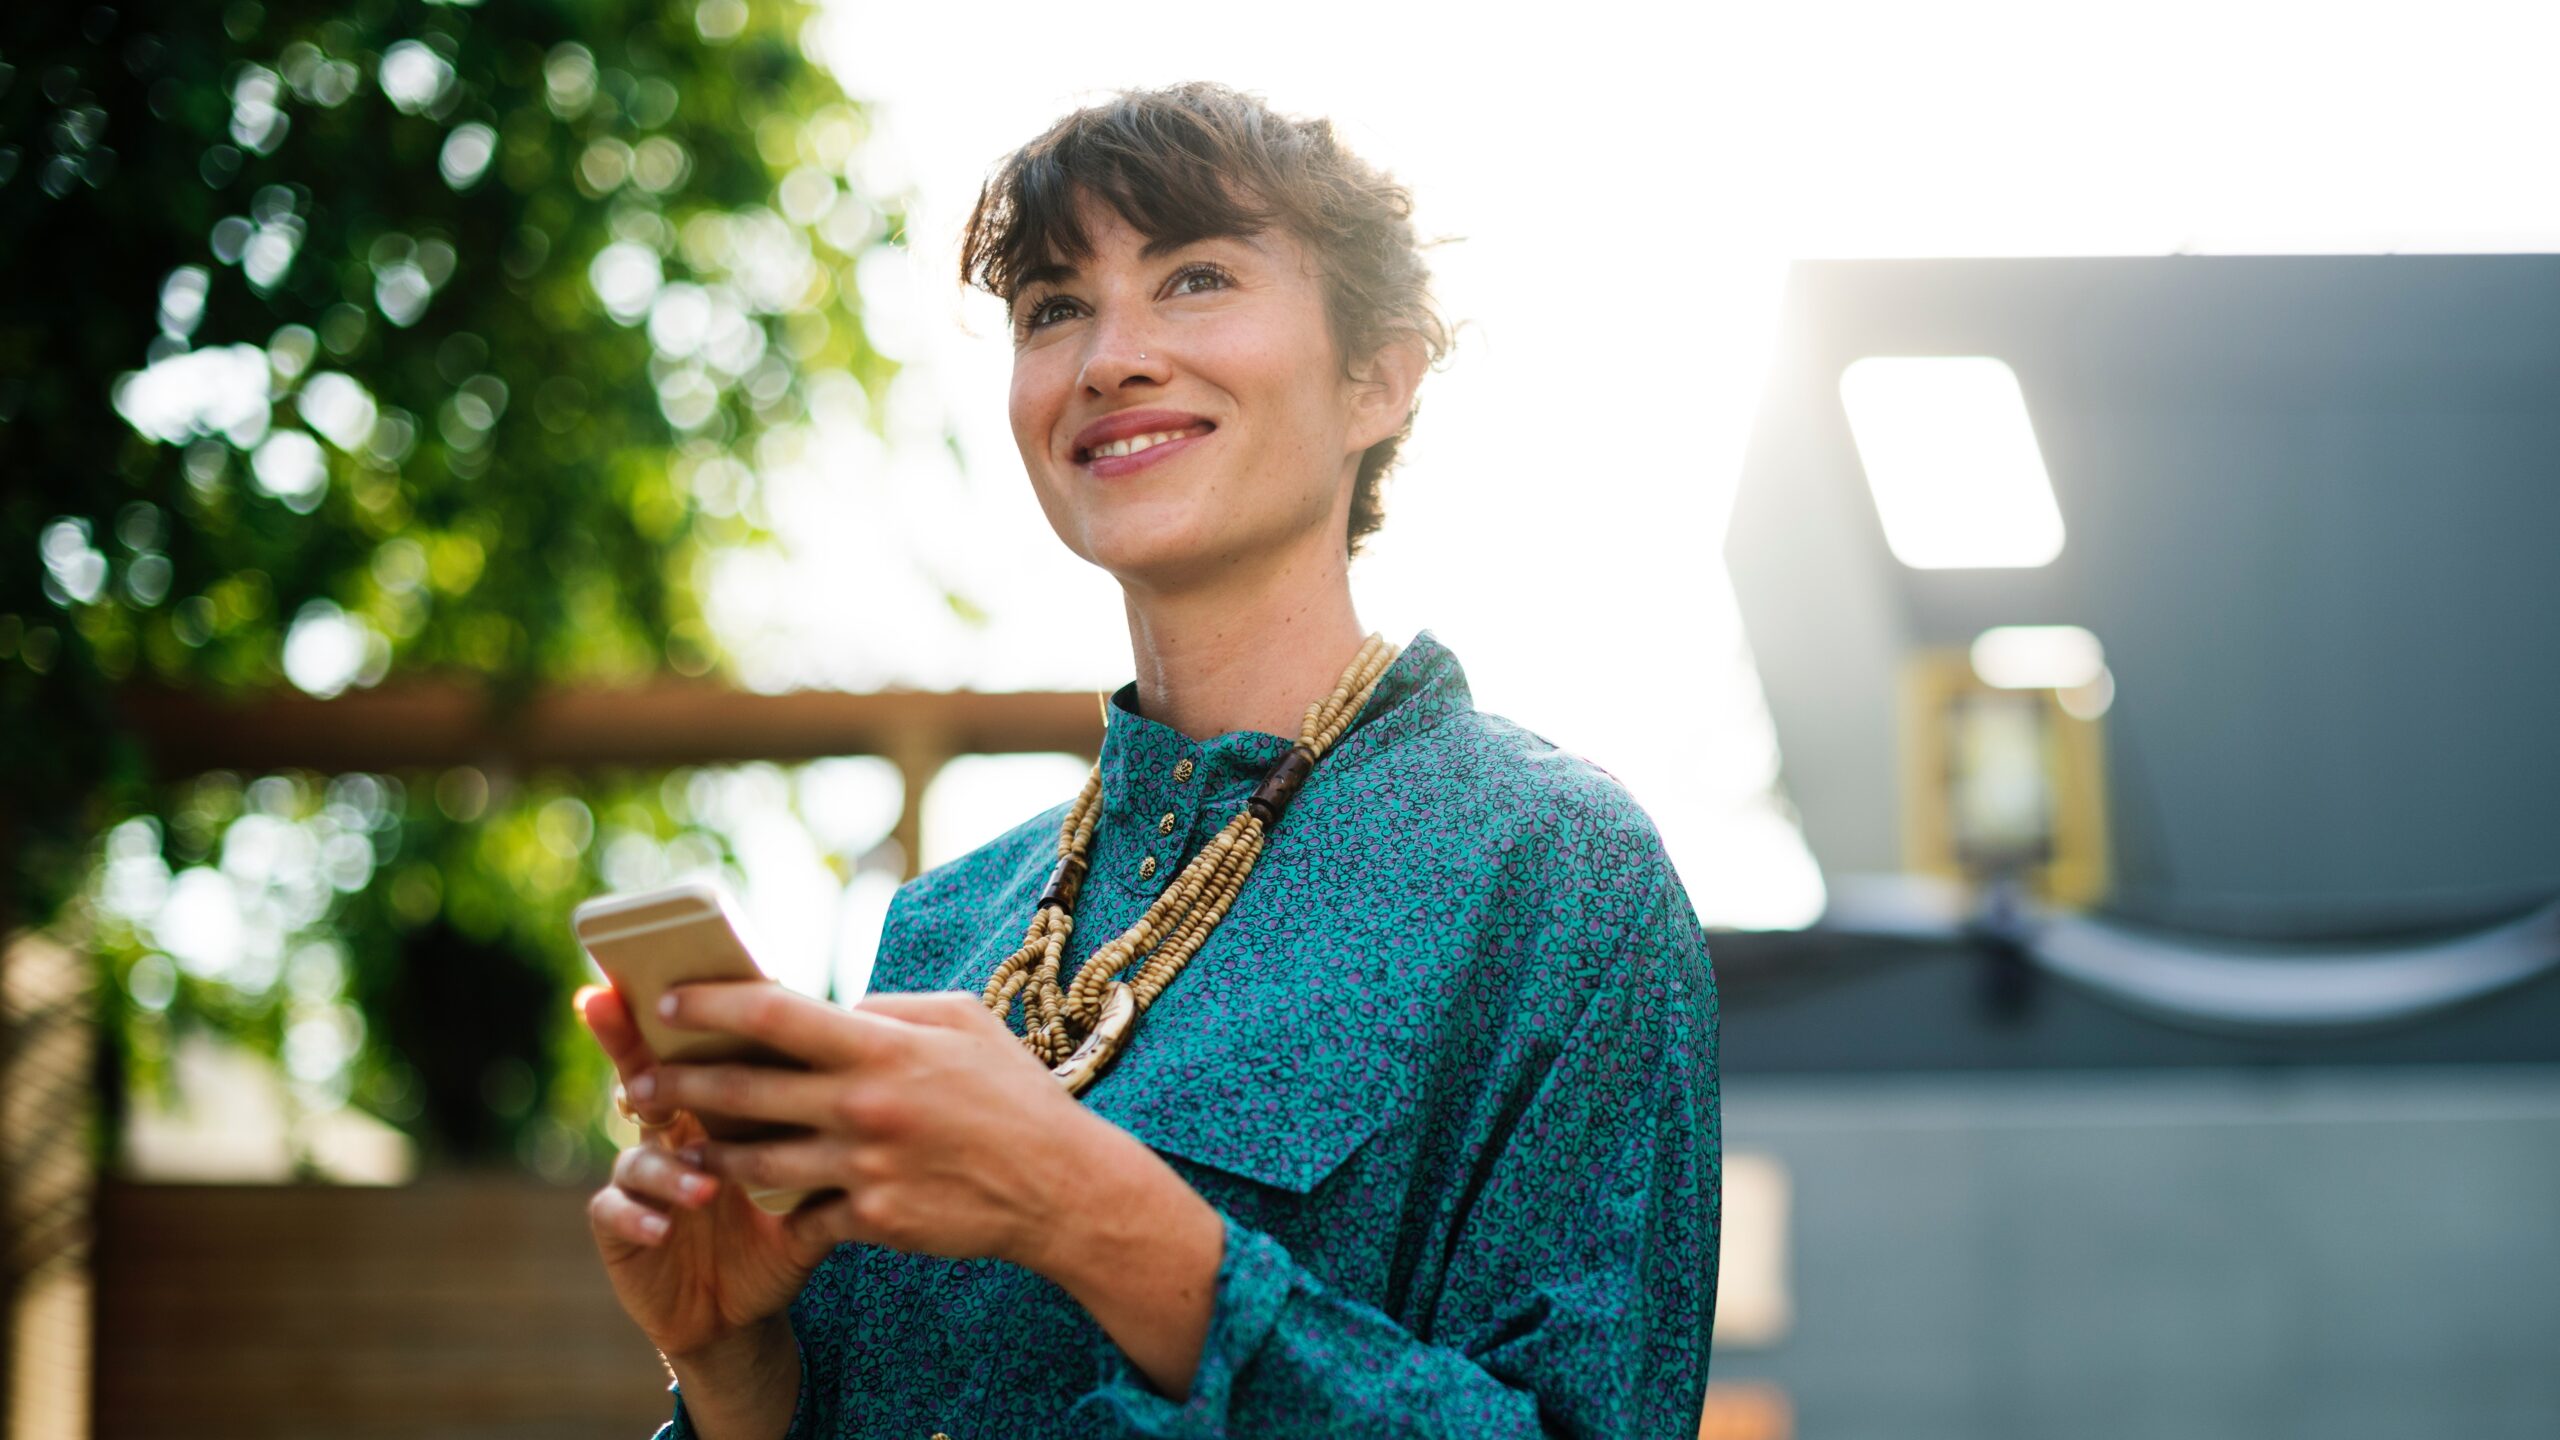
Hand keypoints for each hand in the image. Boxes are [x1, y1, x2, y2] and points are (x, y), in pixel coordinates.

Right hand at [575, 984, 831, 1366]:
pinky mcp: (622, 1227)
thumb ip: (834, 1125)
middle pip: (642, 1074)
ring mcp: (640, 1177)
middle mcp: (670, 1131)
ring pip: (637, 1153)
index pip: (698, 1047)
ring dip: (668, 1166)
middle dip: (628, 1046)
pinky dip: (638, 1216)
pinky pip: (615, 1212)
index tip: (673, 977)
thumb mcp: (814, 1176)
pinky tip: (662, 1228)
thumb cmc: (783, 1227)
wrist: (746, 1307)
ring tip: (705, 1185)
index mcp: (716, 1107)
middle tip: (630, 1028)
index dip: (680, 1011)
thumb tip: (884, 1065)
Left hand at [643, 983, 1113, 1273]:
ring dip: (706, 1153)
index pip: (772, 1015)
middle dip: (676, 1084)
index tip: (667, 1003)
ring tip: (677, 1145)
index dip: (709, 1005)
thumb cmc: (1013, 1094)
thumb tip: (836, 1008)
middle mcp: (863, 1105)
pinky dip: (779, 1205)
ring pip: (754, 1162)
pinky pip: (803, 1213)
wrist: (1061, 1187)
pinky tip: (753, 1199)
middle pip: (741, 1091)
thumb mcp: (963, 1021)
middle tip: (638, 1082)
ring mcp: (864, 1168)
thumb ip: (891, 1010)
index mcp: (881, 1046)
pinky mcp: (872, 1220)